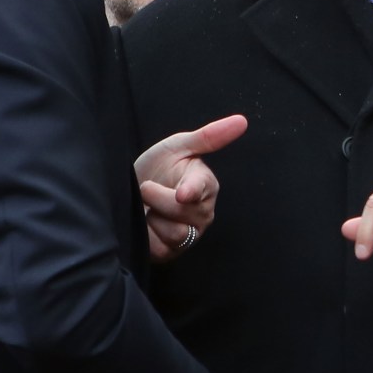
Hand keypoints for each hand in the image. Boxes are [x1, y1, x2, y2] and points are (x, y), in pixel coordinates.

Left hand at [135, 114, 246, 261]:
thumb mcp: (178, 147)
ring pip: (175, 233)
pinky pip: (162, 249)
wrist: (130, 190)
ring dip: (153, 219)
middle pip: (184, 213)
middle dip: (158, 199)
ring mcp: (190, 234)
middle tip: (145, 187)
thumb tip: (241, 120)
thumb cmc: (158, 167)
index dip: (192, 191)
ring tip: (147, 208)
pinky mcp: (172, 252)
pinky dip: (148, 237)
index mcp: (206, 184)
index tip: (182, 193)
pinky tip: (145, 225)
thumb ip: (209, 136)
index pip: (204, 189)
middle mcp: (203, 212)